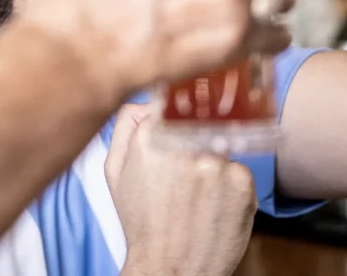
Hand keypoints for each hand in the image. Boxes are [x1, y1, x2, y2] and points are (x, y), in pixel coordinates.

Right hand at [106, 104, 255, 275]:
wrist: (173, 268)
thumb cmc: (141, 220)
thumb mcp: (114, 169)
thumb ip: (126, 124)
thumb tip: (147, 98)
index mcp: (150, 135)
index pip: (169, 98)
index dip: (172, 110)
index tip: (175, 118)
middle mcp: (185, 142)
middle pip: (192, 120)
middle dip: (188, 137)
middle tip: (181, 170)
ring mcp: (217, 161)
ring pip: (216, 144)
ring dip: (209, 160)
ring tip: (196, 192)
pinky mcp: (243, 182)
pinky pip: (236, 167)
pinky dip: (228, 182)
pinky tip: (213, 203)